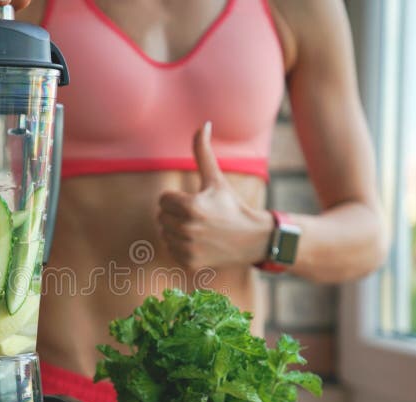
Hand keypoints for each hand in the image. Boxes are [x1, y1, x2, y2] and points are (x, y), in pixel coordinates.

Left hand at [158, 121, 273, 270]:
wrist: (253, 239)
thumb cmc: (231, 205)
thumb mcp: (216, 178)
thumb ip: (203, 152)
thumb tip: (203, 124)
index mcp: (191, 206)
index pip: (163, 200)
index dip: (177, 199)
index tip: (195, 202)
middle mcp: (187, 228)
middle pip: (162, 218)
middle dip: (176, 215)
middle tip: (198, 216)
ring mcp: (188, 248)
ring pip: (164, 234)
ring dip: (177, 231)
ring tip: (199, 229)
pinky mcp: (189, 263)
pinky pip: (171, 251)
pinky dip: (181, 247)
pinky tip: (199, 243)